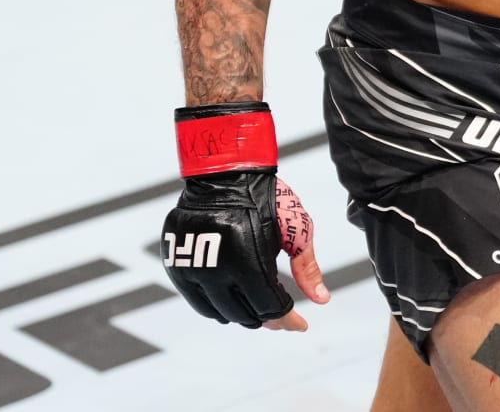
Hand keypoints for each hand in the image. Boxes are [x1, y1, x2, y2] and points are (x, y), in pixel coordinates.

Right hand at [164, 102, 326, 329]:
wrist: (225, 174)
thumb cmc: (267, 199)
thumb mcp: (295, 230)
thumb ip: (307, 267)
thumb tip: (322, 300)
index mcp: (247, 262)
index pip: (269, 307)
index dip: (288, 319)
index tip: (300, 324)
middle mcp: (216, 271)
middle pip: (244, 315)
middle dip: (268, 318)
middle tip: (281, 315)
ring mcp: (192, 270)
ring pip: (219, 313)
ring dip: (242, 315)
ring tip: (258, 307)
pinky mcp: (176, 266)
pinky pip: (197, 302)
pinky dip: (218, 306)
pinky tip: (233, 299)